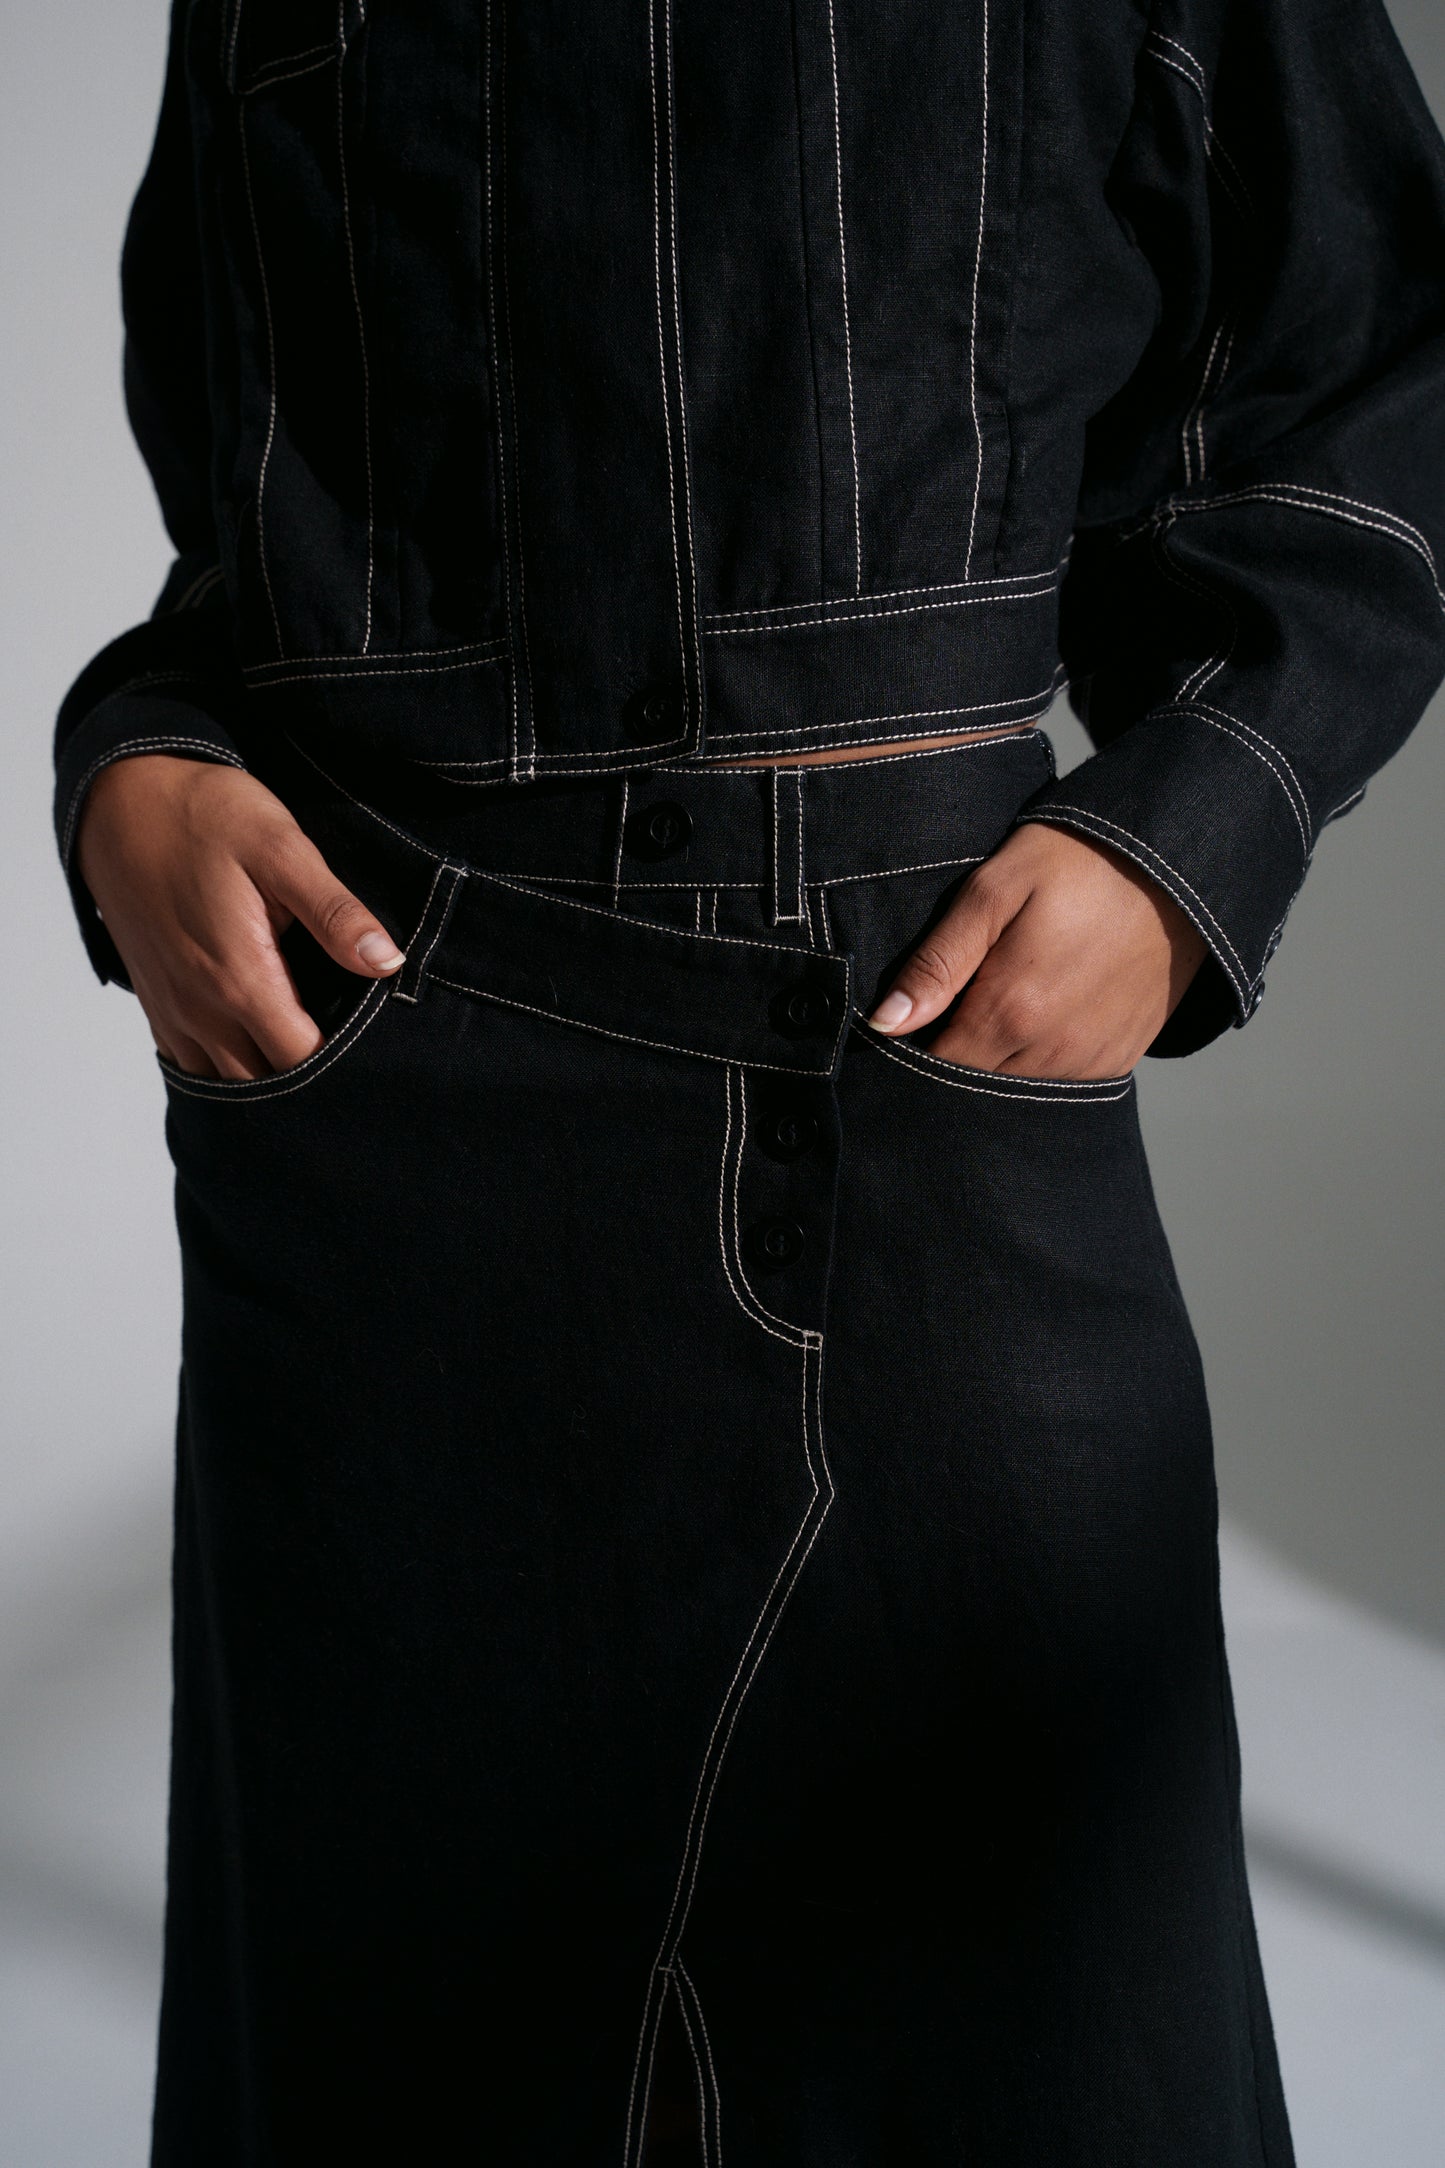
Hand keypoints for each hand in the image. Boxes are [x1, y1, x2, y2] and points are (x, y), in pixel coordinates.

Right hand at [76, 754, 405, 1078]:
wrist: (122, 802)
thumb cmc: (205, 819)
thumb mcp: (282, 850)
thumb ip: (335, 913)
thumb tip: (387, 962)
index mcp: (240, 981)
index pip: (302, 1061)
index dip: (344, 1061)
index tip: (374, 1041)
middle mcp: (200, 1010)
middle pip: (265, 1083)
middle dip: (309, 1077)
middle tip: (352, 1049)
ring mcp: (173, 1010)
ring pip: (225, 1080)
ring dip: (267, 1075)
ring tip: (306, 1045)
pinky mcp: (156, 1002)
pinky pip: (191, 1062)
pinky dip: (227, 1064)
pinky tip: (258, 1039)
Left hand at [868, 823, 1207, 1077]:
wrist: (1179, 862)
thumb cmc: (1079, 861)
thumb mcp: (996, 889)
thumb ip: (938, 960)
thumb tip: (886, 1024)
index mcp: (1011, 1009)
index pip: (934, 1064)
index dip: (915, 1042)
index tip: (915, 1010)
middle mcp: (1051, 1049)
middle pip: (973, 1081)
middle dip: (954, 1051)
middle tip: (958, 999)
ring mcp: (1089, 1060)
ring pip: (1014, 1087)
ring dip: (997, 1058)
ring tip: (1005, 998)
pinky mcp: (1117, 1058)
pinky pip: (1059, 1081)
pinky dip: (1039, 1060)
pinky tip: (1041, 1014)